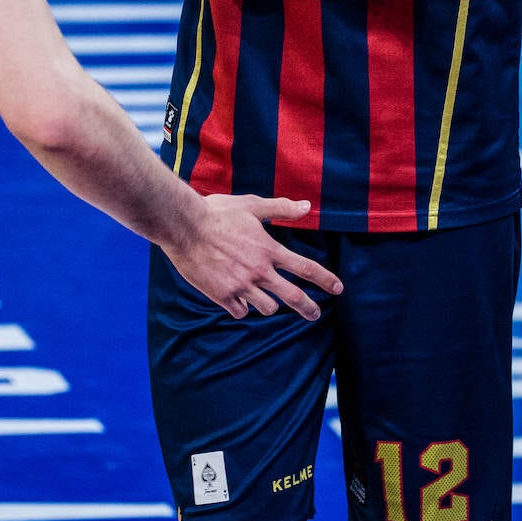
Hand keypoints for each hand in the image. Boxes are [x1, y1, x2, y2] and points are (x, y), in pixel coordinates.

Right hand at [165, 196, 342, 320]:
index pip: (306, 268)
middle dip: (308, 308)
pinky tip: (238, 299)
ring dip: (268, 304)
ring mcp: (241, 285)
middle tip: (314, 314)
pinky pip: (240, 310)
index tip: (337, 288)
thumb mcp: (251, 205)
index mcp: (268, 250)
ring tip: (265, 299)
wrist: (183, 226)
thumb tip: (308, 207)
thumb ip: (281, 209)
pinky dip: (242, 306)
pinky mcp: (222, 295)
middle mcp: (259, 271)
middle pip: (292, 297)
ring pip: (266, 307)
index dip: (325, 280)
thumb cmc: (217, 212)